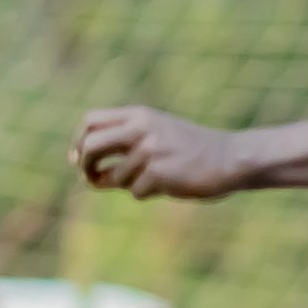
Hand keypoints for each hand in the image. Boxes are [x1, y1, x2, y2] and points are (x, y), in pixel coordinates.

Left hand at [71, 106, 244, 198]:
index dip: (78, 141)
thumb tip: (82, 169)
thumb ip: (123, 144)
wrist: (229, 158)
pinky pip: (135, 191)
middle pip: (90, 146)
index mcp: (139, 115)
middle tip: (92, 178)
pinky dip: (148, 193)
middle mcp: (141, 128)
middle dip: (85, 166)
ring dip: (129, 184)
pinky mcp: (158, 172)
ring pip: (115, 176)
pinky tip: (170, 184)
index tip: (79, 159)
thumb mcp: (155, 135)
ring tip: (156, 178)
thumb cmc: (189, 151)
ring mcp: (150, 150)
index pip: (90, 120)